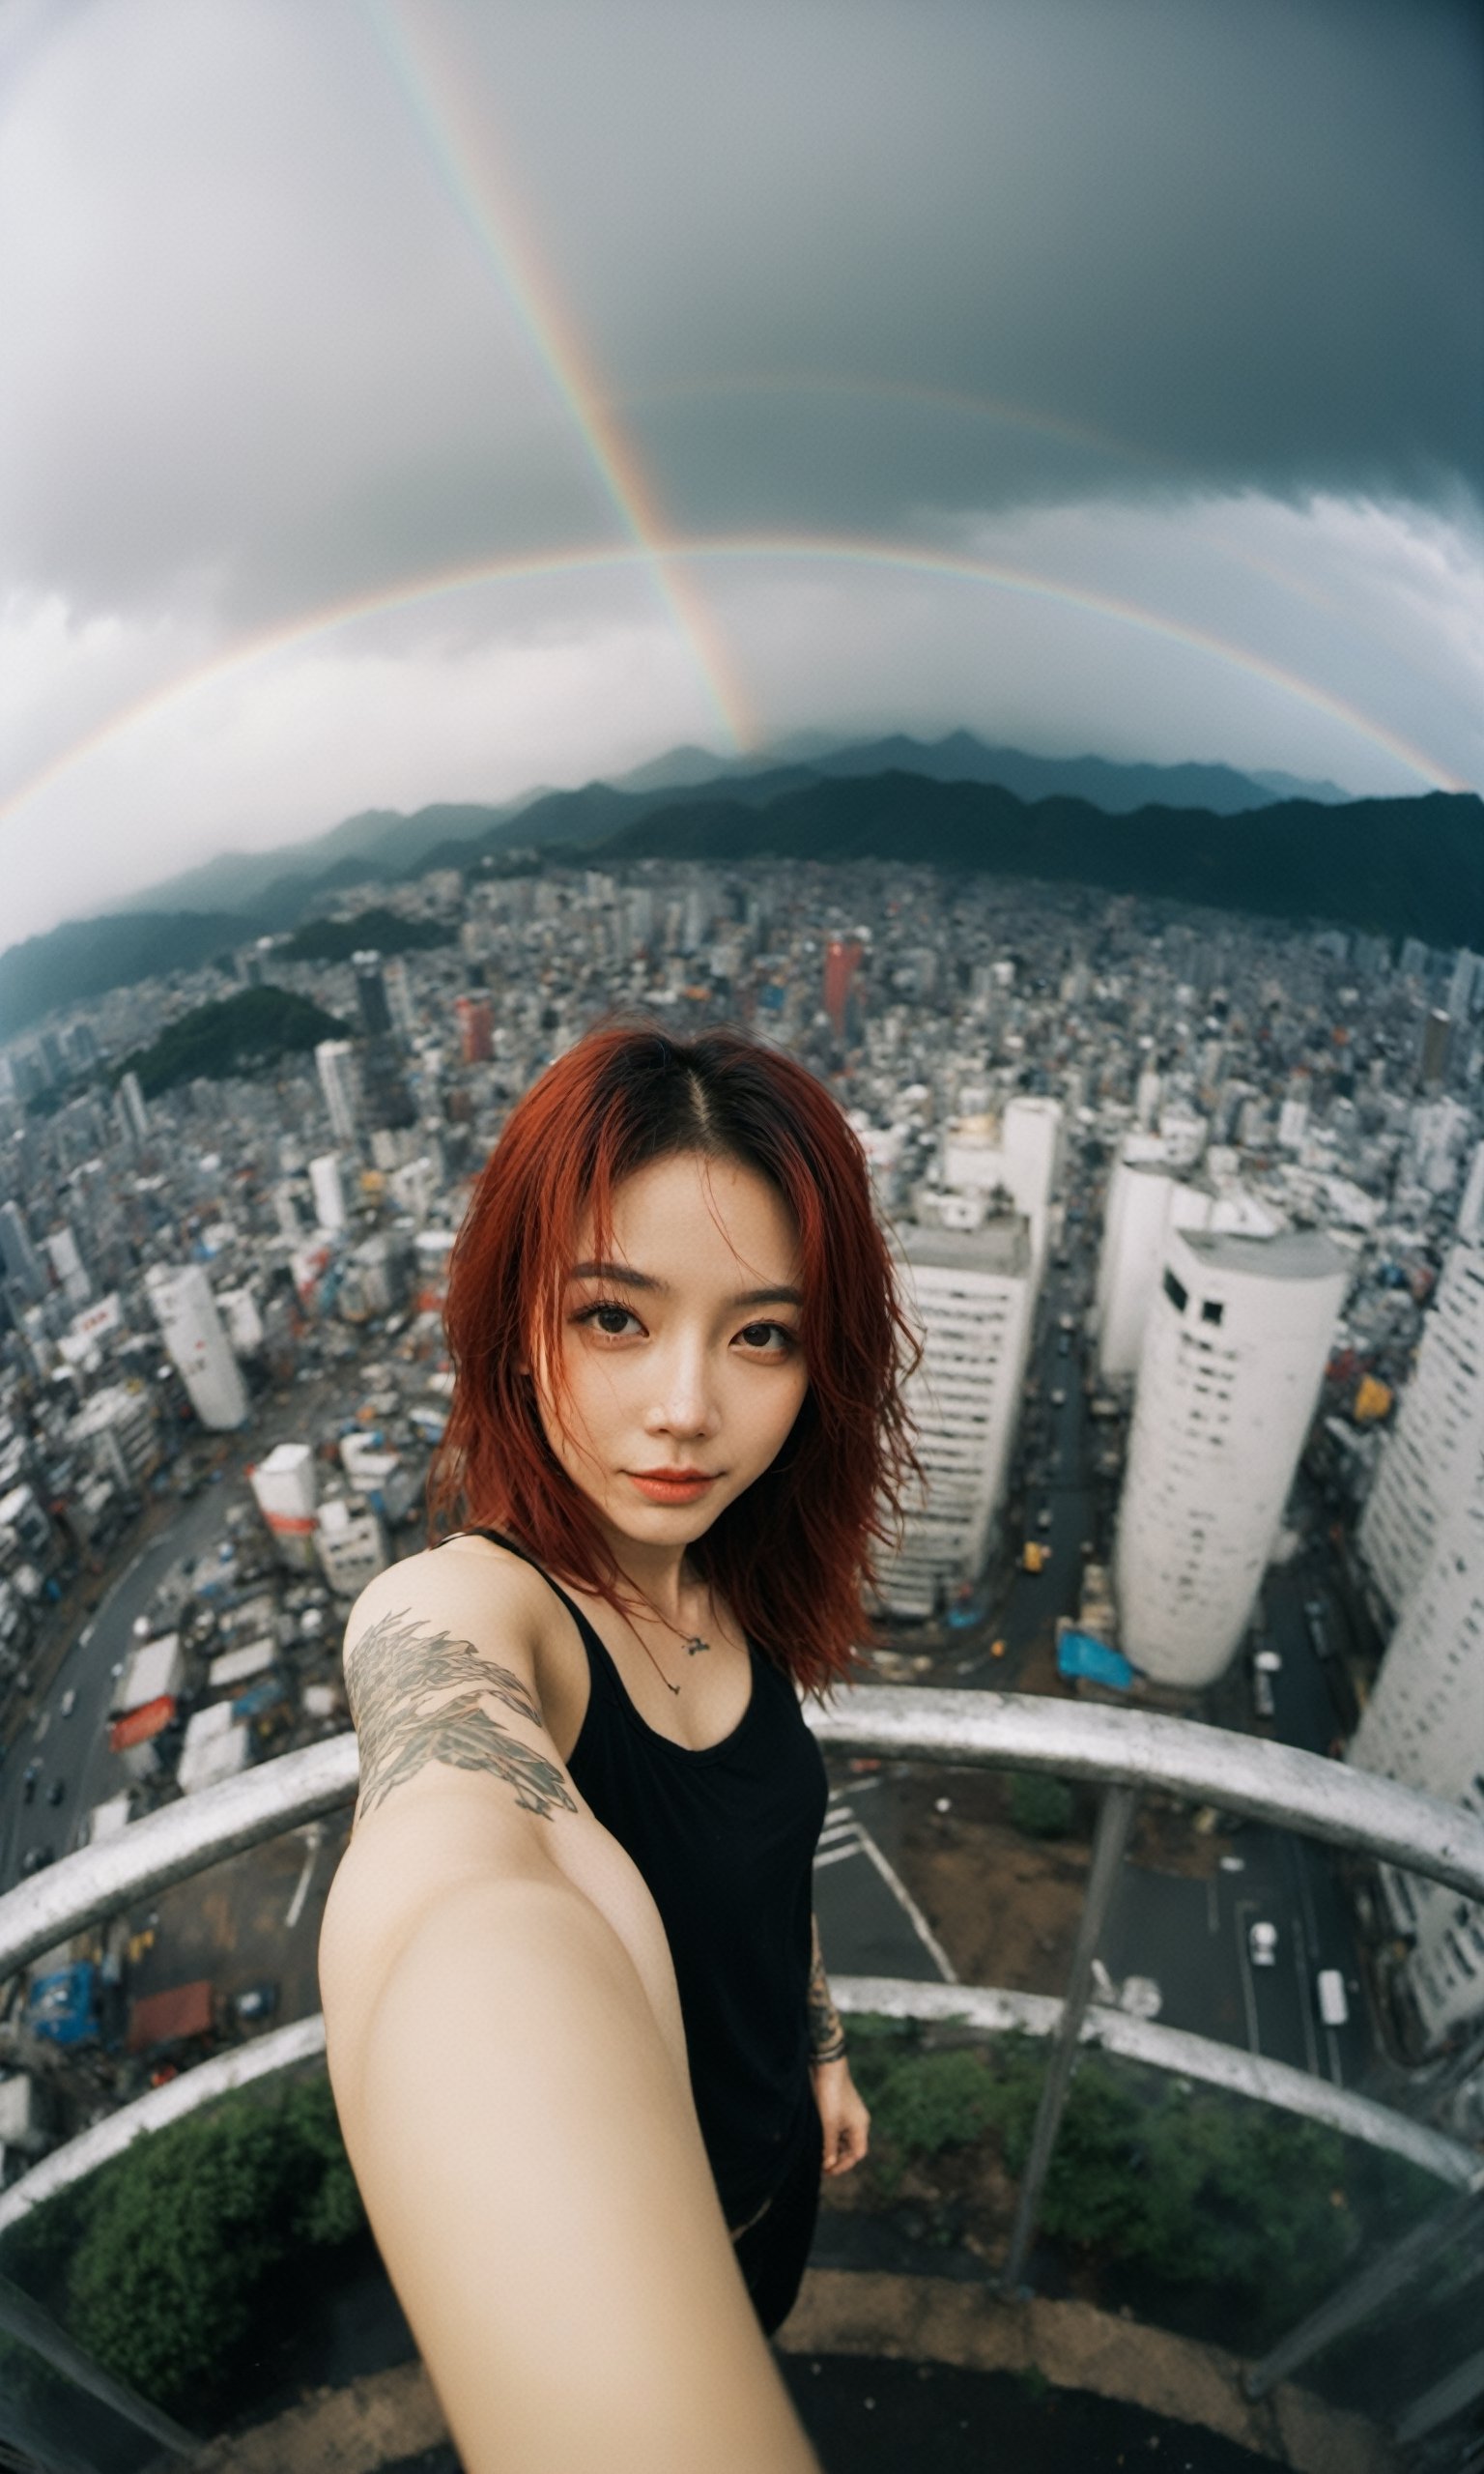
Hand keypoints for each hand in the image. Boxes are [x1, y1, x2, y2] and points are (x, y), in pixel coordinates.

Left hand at [810, 2052, 869, 2175]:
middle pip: (850, 2147)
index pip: (857, 2154)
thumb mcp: (829, 2125)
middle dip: (837, 2158)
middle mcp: (857, 2122)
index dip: (844, 2165)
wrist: (826, 2068)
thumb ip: (830, 2146)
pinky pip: (837, 2129)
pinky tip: (817, 2141)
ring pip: (842, 2139)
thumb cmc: (831, 2096)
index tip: (828, 2171)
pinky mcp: (839, 2109)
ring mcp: (849, 2115)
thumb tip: (828, 2165)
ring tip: (817, 2156)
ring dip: (832, 2148)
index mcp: (861, 2126)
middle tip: (820, 2166)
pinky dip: (829, 2137)